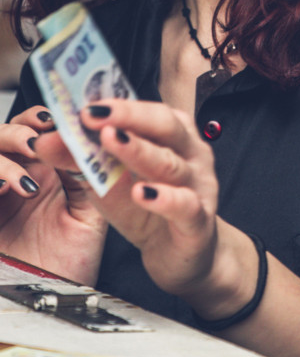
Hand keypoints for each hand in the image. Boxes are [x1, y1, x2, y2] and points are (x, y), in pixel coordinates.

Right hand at [0, 106, 106, 282]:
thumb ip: (89, 177)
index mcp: (46, 172)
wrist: (50, 311)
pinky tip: (11, 186)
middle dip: (24, 126)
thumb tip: (89, 137)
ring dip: (9, 146)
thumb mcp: (88, 217)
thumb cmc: (69, 268)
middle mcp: (18, 177)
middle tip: (42, 135)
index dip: (48, 116)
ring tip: (31, 168)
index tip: (63, 116)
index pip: (40, 128)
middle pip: (10, 130)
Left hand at [77, 99, 228, 305]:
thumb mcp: (109, 182)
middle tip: (93, 114)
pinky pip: (185, 205)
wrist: (179, 254)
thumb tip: (44, 139)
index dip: (116, 103)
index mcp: (171, 132)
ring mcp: (198, 184)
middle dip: (128, 115)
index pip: (144, 109)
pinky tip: (142, 193)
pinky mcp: (198, 221)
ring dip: (140, 150)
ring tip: (111, 140)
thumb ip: (80, 158)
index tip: (84, 102)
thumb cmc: (146, 208)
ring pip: (171, 162)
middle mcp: (190, 151)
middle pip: (164, 124)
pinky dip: (163, 198)